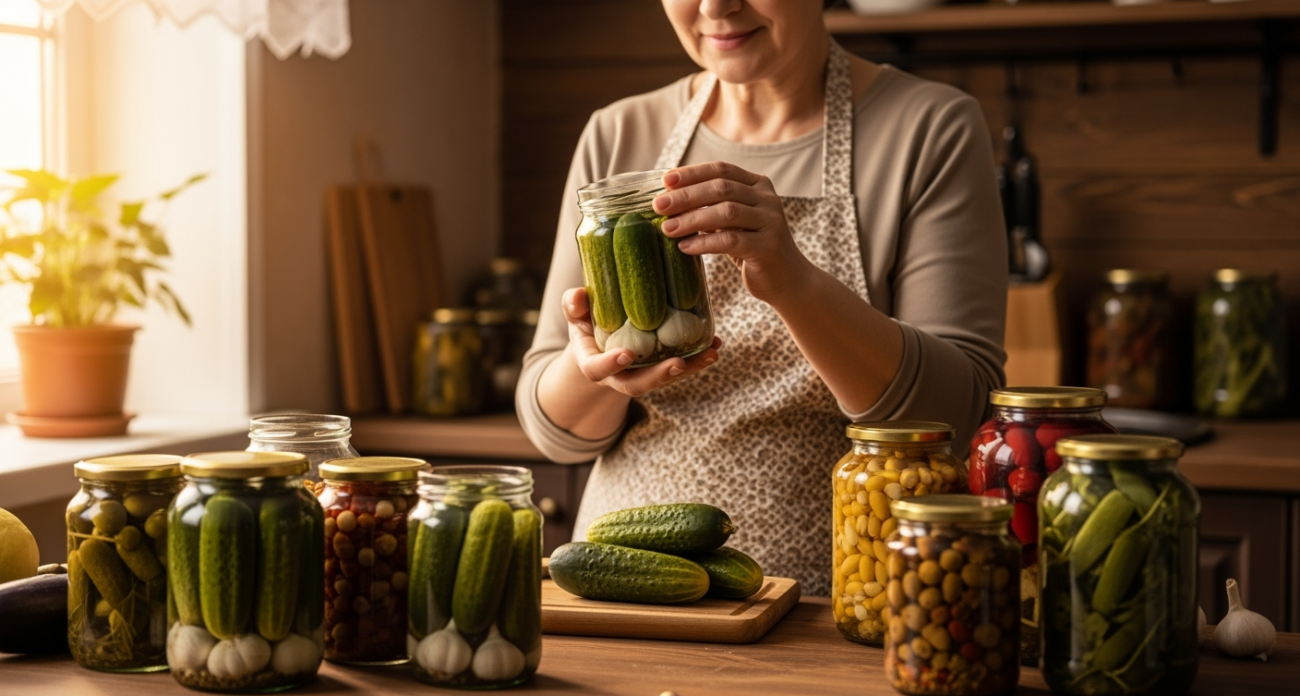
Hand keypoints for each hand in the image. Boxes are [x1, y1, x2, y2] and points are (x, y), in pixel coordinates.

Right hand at [561, 287, 720, 396]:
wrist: (601, 342)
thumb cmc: (587, 324)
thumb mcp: (576, 314)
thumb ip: (574, 305)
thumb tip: (579, 295)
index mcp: (593, 363)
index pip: (598, 370)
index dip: (611, 364)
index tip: (626, 355)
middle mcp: (619, 376)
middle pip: (638, 384)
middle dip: (659, 376)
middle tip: (678, 364)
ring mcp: (642, 374)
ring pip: (665, 378)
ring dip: (689, 369)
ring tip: (710, 354)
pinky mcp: (660, 367)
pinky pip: (680, 367)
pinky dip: (698, 358)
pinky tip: (715, 345)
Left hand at [653, 162, 814, 304]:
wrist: (788, 280)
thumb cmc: (752, 249)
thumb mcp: (733, 223)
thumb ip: (711, 208)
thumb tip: (668, 202)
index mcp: (758, 185)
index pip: (722, 169)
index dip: (692, 173)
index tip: (665, 181)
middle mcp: (767, 198)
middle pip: (721, 188)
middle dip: (686, 196)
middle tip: (659, 206)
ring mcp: (771, 221)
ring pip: (726, 212)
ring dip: (692, 219)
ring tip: (667, 228)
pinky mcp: (769, 247)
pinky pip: (731, 240)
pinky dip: (704, 242)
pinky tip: (685, 247)